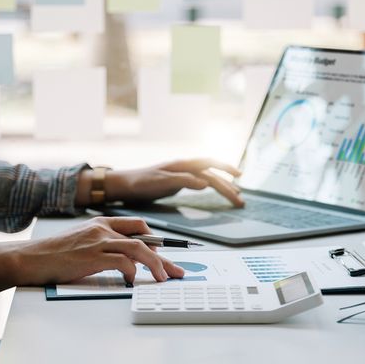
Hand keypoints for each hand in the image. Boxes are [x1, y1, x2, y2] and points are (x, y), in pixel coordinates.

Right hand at [0, 217, 184, 297]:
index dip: (155, 238)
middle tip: (176, 271)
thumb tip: (127, 261)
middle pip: (145, 237)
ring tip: (164, 278)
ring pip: (140, 248)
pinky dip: (132, 272)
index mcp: (100, 223)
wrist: (30, 258)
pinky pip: (123, 262)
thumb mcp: (81, 242)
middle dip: (165, 255)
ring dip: (156, 264)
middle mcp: (103, 229)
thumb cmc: (53, 255)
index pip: (137, 225)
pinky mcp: (93, 256)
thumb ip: (102, 245)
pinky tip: (131, 281)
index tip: (166, 253)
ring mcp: (98, 241)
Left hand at [105, 158, 243, 206]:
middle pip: (213, 173)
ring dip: (223, 186)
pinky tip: (218, 190)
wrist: (124, 184)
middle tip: (240, 199)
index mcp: (182, 164)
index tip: (239, 180)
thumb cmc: (140, 183)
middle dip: (228, 184)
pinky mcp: (179, 180)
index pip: (210, 166)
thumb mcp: (161, 182)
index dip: (226, 171)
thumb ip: (183, 181)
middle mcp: (185, 166)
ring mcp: (183, 172)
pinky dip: (213, 185)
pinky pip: (202, 181)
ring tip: (236, 197)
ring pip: (209, 177)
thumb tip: (206, 183)